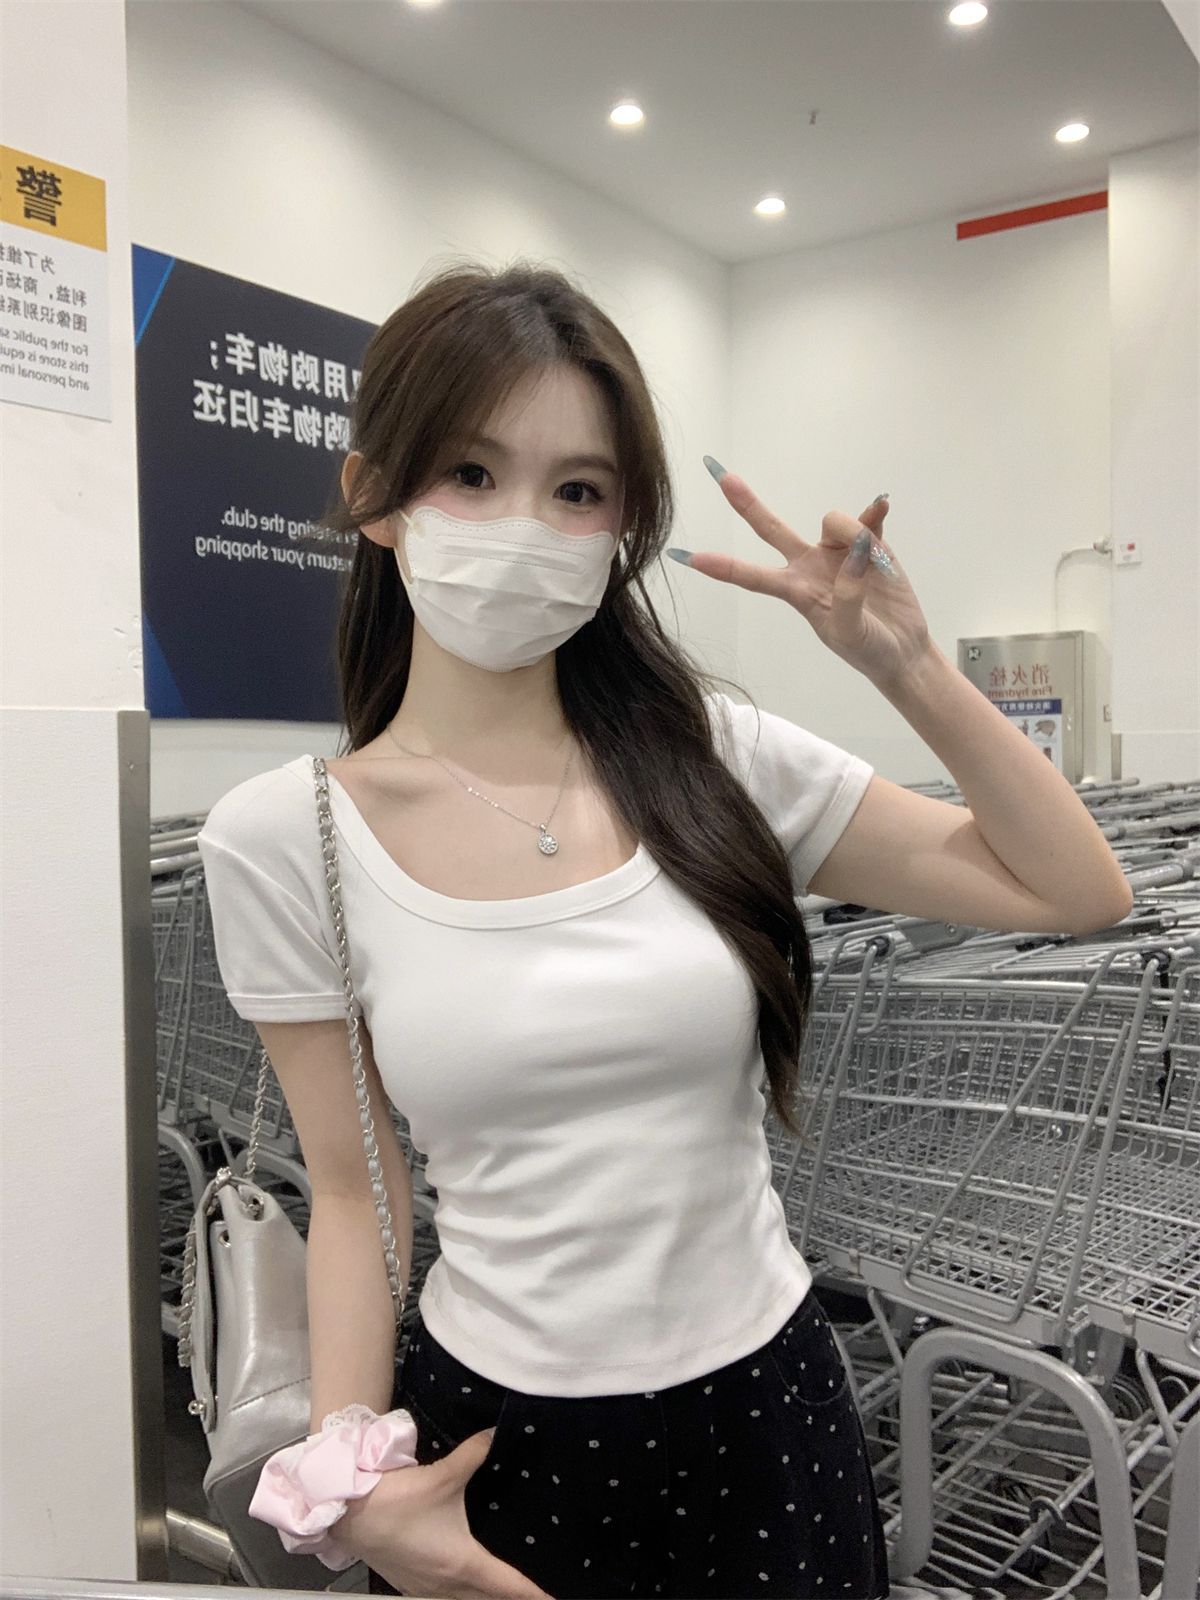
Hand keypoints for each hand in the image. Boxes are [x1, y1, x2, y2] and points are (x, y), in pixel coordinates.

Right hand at [330, 1427, 554, 1599]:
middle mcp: (445, 1584)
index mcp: (461, 1564)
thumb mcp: (441, 1476)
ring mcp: (422, 1587)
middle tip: (530, 1592)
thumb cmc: (396, 1500)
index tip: (552, 1599)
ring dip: (482, 1597)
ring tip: (499, 1590)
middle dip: (509, 1597)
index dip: (532, 1594)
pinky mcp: (406, 1582)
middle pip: (487, 1598)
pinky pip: (441, 1597)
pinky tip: (457, 1583)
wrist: (346, 1513)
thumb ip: (472, 1455)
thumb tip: (493, 1435)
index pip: (507, 1586)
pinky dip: (459, 1594)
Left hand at [674, 467, 932, 690]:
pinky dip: (874, 512)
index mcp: (795, 591)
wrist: (901, 649)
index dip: (721, 567)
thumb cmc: (867, 648)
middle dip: (746, 503)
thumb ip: (847, 597)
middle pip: (770, 528)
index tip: (686, 557)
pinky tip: (883, 506)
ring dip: (852, 533)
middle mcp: (809, 565)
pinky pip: (868, 517)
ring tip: (875, 564)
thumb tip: (855, 552)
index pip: (751, 577)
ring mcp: (838, 551)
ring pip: (833, 521)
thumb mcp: (850, 633)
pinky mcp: (869, 543)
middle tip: (721, 475)